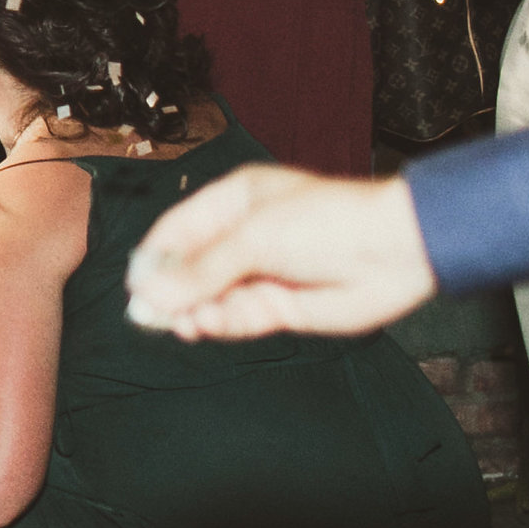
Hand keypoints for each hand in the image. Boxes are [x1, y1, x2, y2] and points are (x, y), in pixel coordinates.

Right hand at [123, 165, 438, 340]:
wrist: (393, 252)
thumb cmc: (326, 223)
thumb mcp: (253, 238)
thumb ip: (200, 270)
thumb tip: (149, 294)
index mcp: (232, 203)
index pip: (176, 231)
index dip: (153, 258)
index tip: (134, 287)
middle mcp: (242, 238)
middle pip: (190, 269)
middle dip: (170, 292)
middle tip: (149, 317)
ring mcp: (260, 274)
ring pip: (210, 299)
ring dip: (193, 312)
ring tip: (183, 324)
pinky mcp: (279, 307)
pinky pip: (237, 319)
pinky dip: (220, 324)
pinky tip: (208, 324)